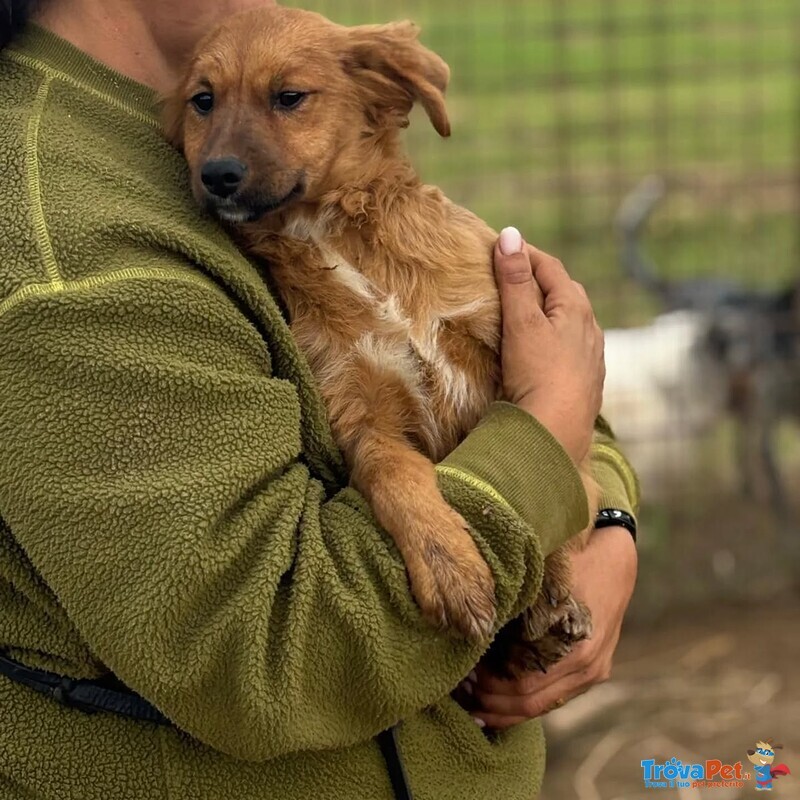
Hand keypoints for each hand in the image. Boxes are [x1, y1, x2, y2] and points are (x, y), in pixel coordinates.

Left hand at [466, 525, 636, 728]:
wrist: (615, 564)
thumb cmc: (572, 565)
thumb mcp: (544, 581)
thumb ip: (516, 608)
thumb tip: (474, 628)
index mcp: (576, 647)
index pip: (525, 686)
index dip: (491, 687)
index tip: (464, 677)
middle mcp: (588, 668)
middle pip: (532, 703)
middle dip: (494, 704)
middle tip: (463, 693)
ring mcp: (593, 673)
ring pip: (544, 706)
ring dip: (508, 709)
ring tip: (476, 701)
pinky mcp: (593, 672)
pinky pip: (556, 696)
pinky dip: (528, 702)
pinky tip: (502, 701)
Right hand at [493, 228, 604, 463]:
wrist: (557, 433)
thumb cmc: (539, 373)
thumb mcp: (522, 322)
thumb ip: (515, 280)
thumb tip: (509, 235)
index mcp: (576, 307)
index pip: (550, 267)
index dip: (525, 253)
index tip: (502, 246)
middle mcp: (590, 329)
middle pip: (563, 292)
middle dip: (538, 280)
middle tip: (510, 275)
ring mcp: (590, 357)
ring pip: (568, 322)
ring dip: (546, 311)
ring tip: (523, 312)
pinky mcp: (584, 382)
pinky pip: (567, 348)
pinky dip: (550, 339)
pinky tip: (540, 351)